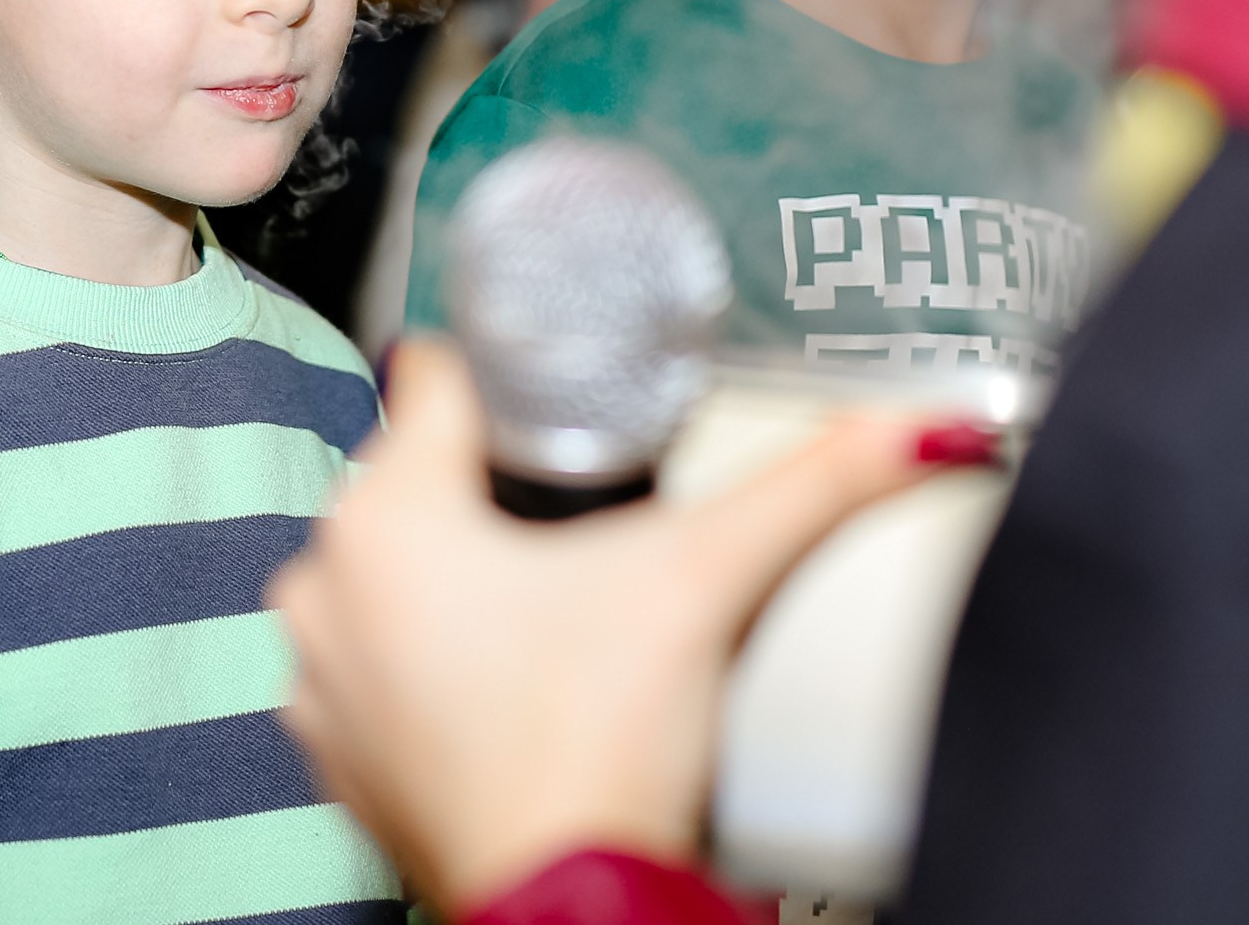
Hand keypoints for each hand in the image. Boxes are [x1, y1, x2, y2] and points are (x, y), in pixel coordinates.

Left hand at [270, 341, 969, 915]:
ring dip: (473, 584)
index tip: (573, 403)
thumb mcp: (712, 577)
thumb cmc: (600, 755)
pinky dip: (450, 669)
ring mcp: (326, 684)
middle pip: (429, 481)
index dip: (520, 379)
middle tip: (594, 527)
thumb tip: (922, 425)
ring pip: (407, 580)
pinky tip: (530, 684)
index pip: (444, 378)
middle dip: (505, 492)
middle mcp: (328, 590)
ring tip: (569, 611)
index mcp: (384, 516)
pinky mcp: (346, 759)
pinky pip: (393, 672)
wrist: (572, 916)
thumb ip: (819, 481)